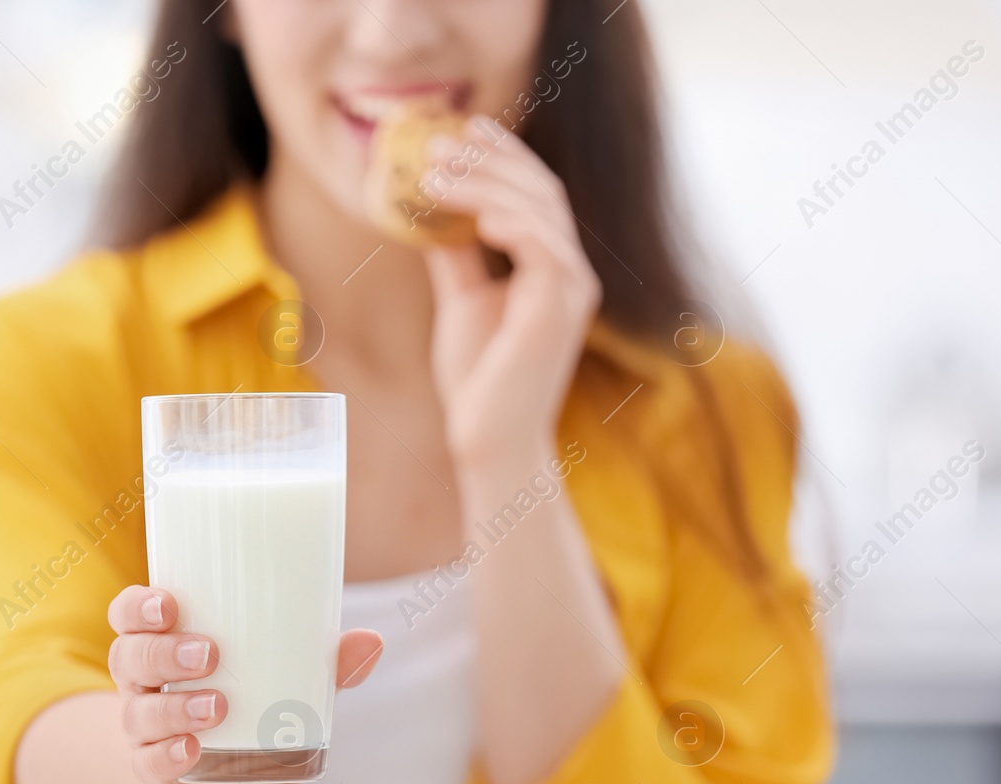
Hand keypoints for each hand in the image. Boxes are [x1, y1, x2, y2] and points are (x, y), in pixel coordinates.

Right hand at [105, 585, 382, 783]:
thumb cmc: (264, 715)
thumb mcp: (296, 686)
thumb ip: (329, 665)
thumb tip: (372, 641)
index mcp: (169, 649)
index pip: (132, 617)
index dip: (138, 606)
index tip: (170, 602)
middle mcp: (149, 688)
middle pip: (129, 659)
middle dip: (161, 652)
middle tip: (209, 654)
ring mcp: (150, 735)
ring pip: (138, 714)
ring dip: (173, 706)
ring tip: (217, 705)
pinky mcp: (163, 779)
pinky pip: (150, 767)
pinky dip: (168, 757)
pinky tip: (192, 750)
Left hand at [422, 118, 601, 467]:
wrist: (488, 440)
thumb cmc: (478, 380)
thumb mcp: (462, 301)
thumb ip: (457, 256)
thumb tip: (429, 210)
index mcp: (552, 268)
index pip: (535, 194)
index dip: (502, 155)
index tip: (462, 127)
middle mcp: (570, 274)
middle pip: (541, 190)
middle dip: (490, 158)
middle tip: (439, 139)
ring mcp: (570, 292)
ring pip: (539, 210)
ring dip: (486, 182)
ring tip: (435, 171)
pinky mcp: (558, 312)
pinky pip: (545, 249)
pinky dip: (513, 223)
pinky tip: (475, 215)